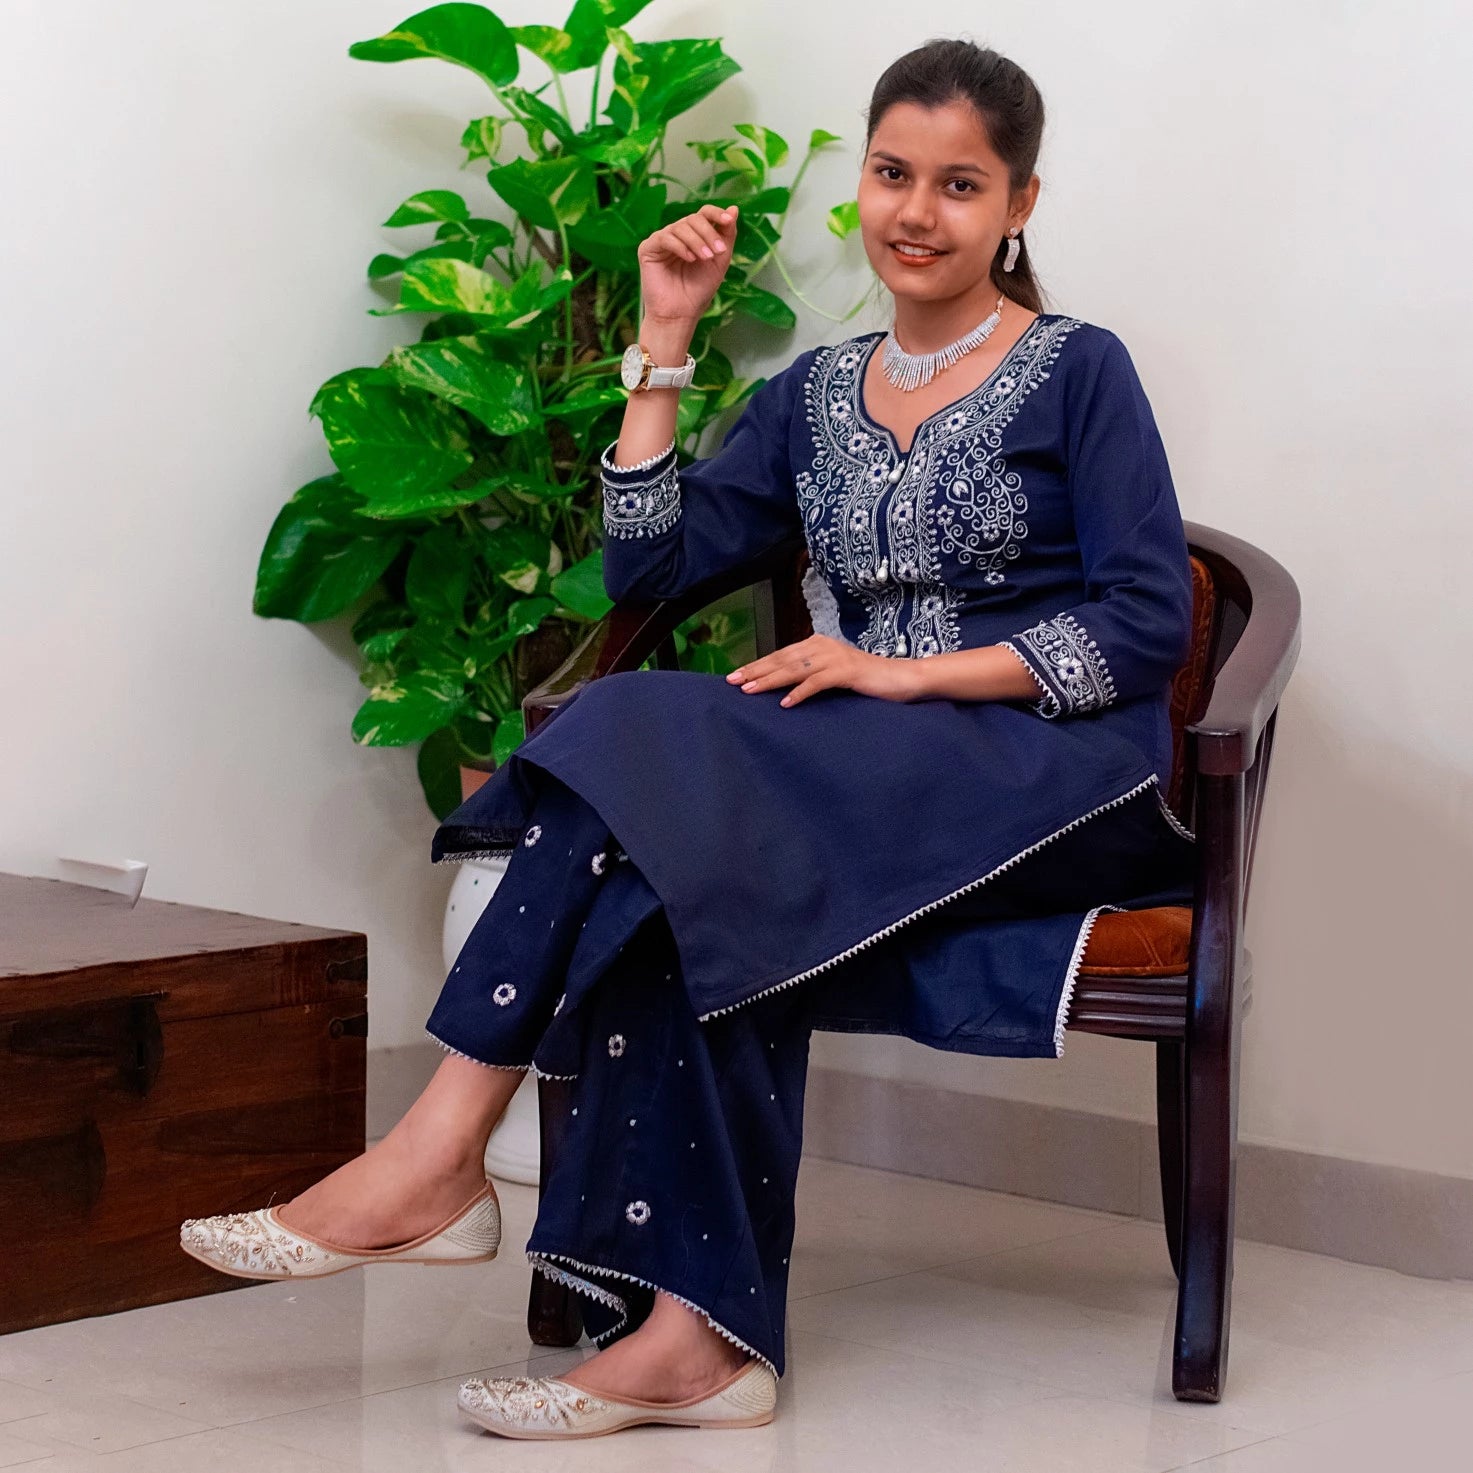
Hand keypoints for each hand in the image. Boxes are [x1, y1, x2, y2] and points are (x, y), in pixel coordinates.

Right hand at [637, 203, 738, 326]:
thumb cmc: (699, 290)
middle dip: (708, 233)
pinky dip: (680, 246)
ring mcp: (662, 240)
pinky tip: (689, 259)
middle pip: (693, 219)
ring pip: (680, 227)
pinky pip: (665, 238)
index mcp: (694, 235)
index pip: (703, 213)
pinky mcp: (648, 248)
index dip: (716, 213)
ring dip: (696, 241)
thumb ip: (726, 235)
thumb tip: (734, 209)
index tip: (727, 220)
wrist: (681, 313)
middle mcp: (677, 234)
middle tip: (717, 252)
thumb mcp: (719, 260)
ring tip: (705, 258)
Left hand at [724, 635, 919, 707]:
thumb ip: (810, 674)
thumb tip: (782, 687)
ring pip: (795, 669)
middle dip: (755, 671)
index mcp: (817, 644)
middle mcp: (823, 646)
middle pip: (782, 659)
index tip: (734, 676)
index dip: (757, 665)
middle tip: (732, 682)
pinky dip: (800, 692)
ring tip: (749, 690)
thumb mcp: (833, 675)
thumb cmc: (866, 680)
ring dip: (770, 680)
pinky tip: (785, 703)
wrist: (902, 679)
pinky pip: (818, 682)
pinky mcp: (847, 671)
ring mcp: (835, 657)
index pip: (780, 655)